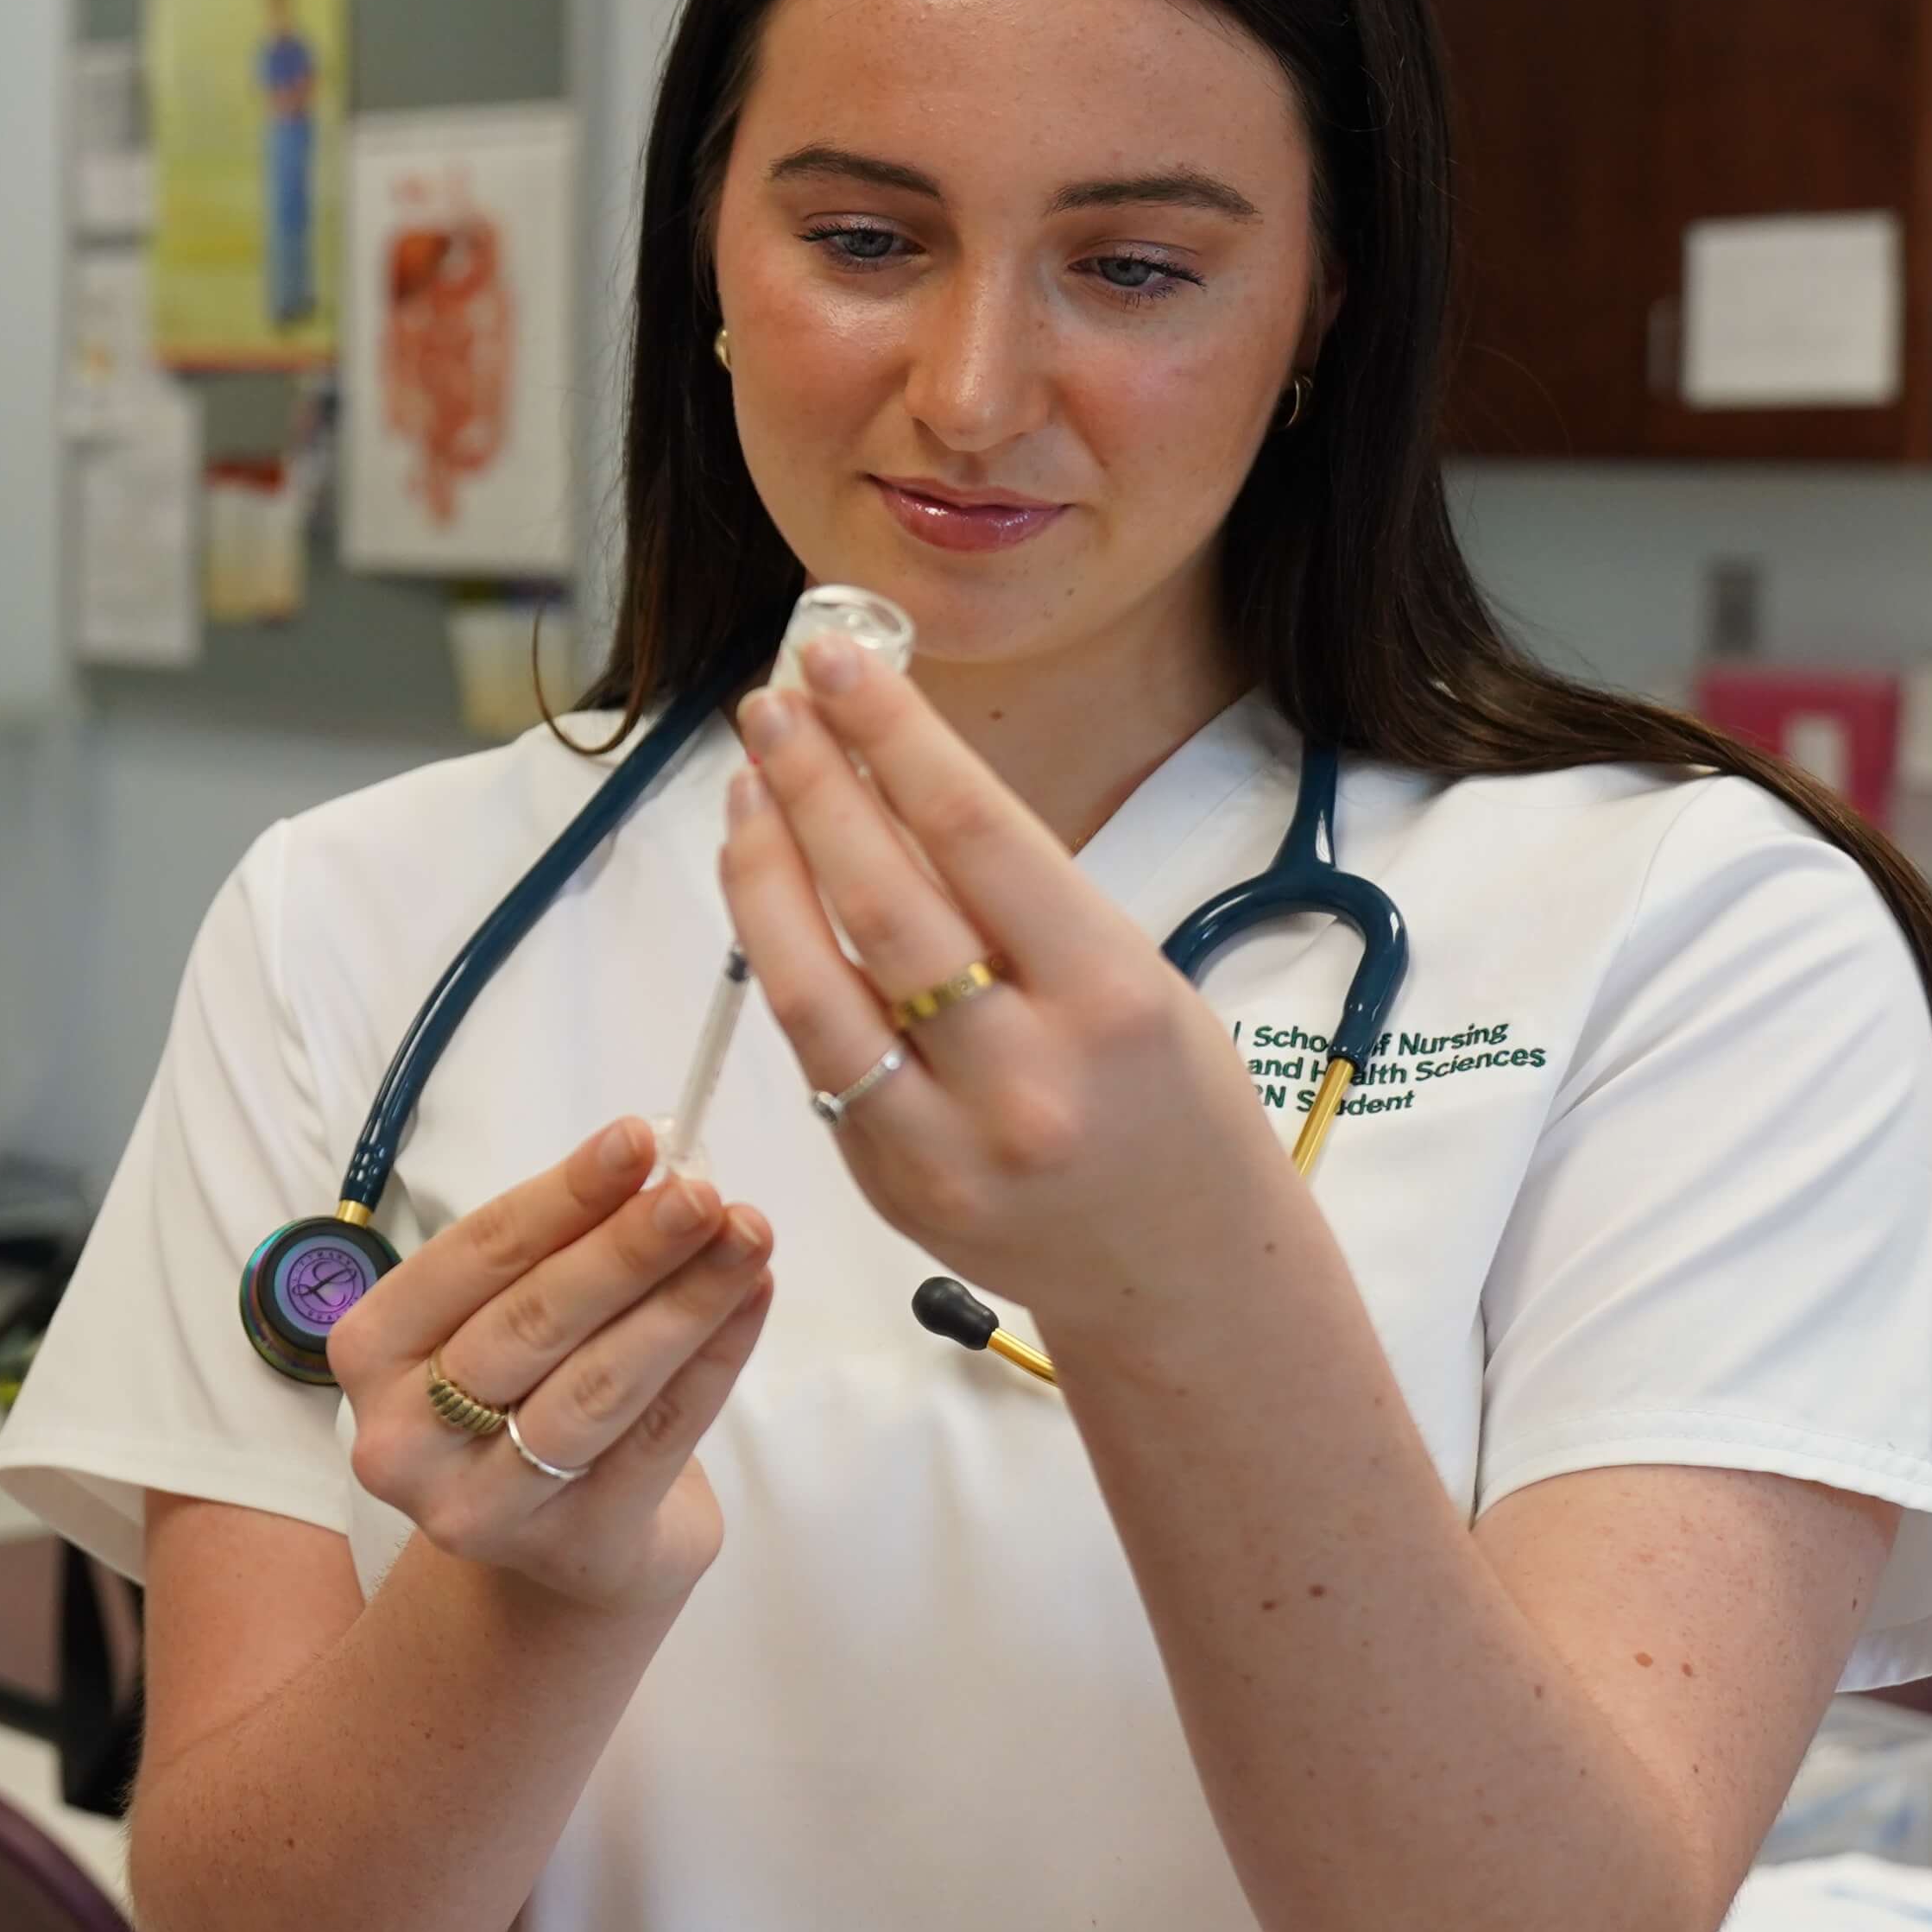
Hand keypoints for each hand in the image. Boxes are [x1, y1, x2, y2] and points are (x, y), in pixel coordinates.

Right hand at [321, 1120, 771, 1615]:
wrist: (554, 1542)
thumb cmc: (520, 1394)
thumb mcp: (500, 1314)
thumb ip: (555, 1248)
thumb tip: (653, 1163)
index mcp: (369, 1351)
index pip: (475, 1256)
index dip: (562, 1196)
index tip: (639, 1139)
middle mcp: (404, 1438)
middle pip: (532, 1324)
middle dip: (628, 1248)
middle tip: (700, 1190)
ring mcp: (483, 1504)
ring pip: (596, 1387)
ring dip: (683, 1301)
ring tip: (746, 1236)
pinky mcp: (573, 1545)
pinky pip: (658, 1439)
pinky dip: (713, 1361)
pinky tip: (751, 1300)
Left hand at [716, 640, 1292, 1332]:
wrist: (1185, 1273)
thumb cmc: (1171, 1100)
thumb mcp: (1135, 978)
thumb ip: (1017, 897)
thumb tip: (888, 767)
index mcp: (1111, 998)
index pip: (974, 835)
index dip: (891, 734)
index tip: (833, 658)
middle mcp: (1025, 1075)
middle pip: (880, 903)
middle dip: (812, 785)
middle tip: (770, 706)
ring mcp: (946, 1145)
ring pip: (814, 986)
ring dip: (763, 872)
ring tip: (747, 787)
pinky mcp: (888, 1188)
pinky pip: (814, 1055)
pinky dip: (781, 961)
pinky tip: (766, 893)